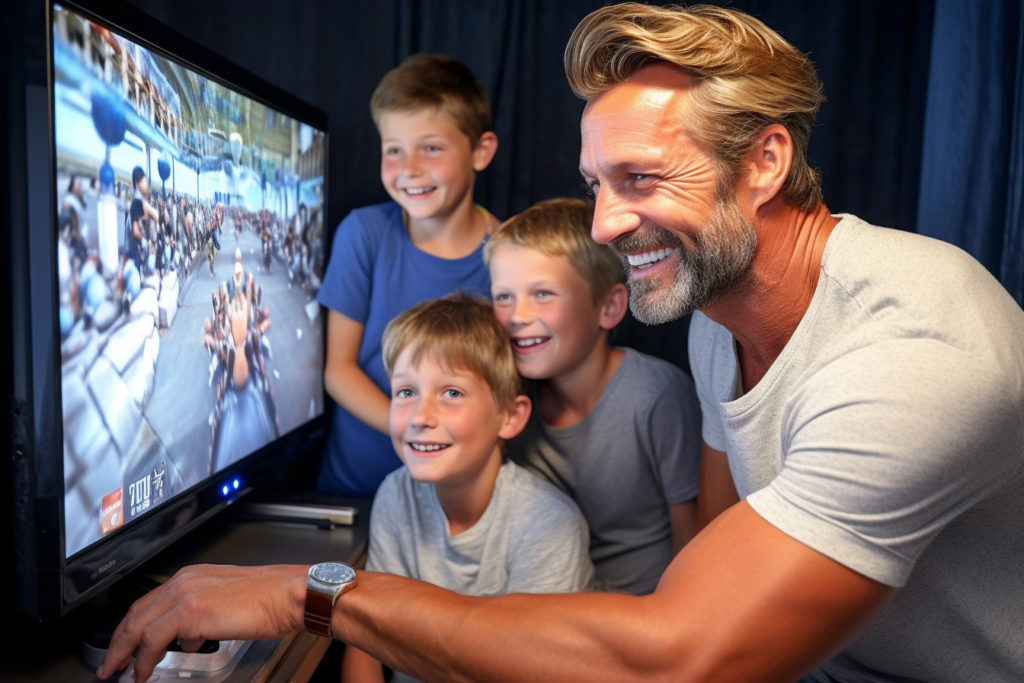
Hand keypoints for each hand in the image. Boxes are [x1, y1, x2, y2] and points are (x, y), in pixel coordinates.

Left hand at [97, 563, 307, 681]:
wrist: (289, 594)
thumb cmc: (270, 599)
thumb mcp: (228, 604)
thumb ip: (203, 618)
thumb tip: (190, 638)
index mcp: (192, 576)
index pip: (149, 603)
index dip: (131, 627)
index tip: (124, 646)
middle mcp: (184, 581)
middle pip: (136, 613)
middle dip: (118, 643)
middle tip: (109, 664)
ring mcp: (185, 594)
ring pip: (137, 626)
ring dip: (124, 653)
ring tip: (120, 672)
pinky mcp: (190, 611)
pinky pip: (152, 639)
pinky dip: (143, 659)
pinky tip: (143, 672)